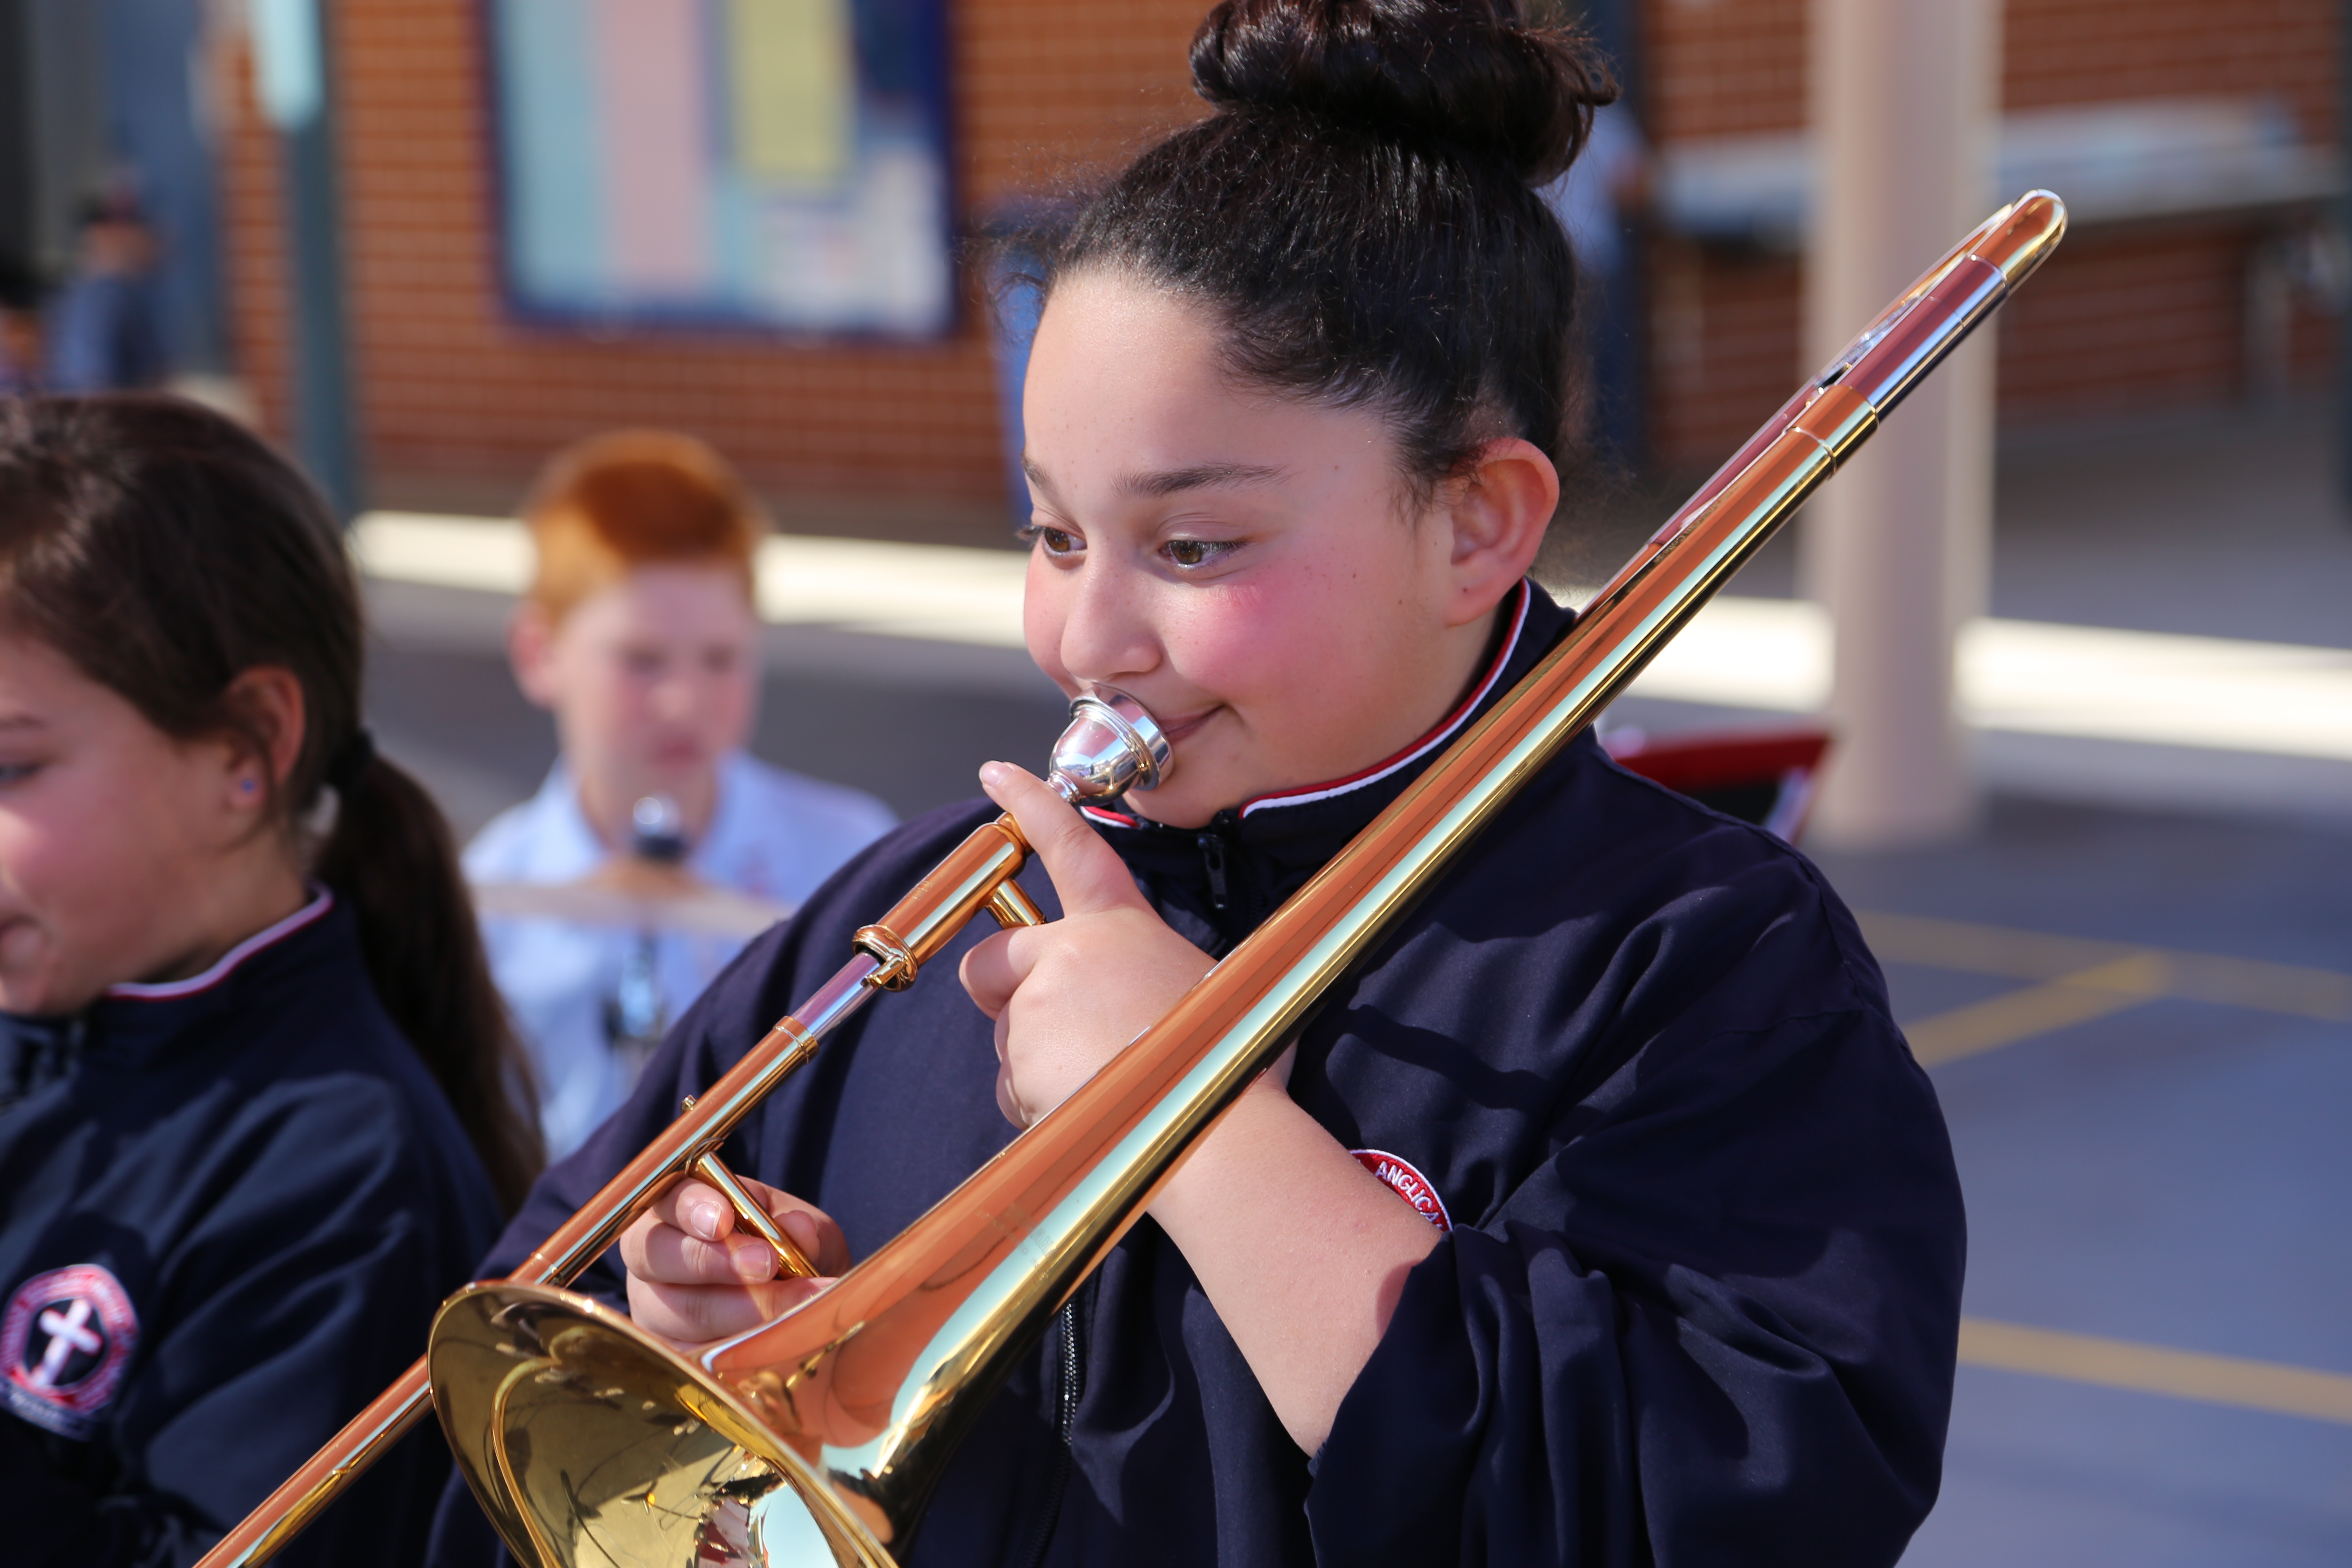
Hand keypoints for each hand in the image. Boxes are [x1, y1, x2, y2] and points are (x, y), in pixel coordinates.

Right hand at [618, 1175, 848, 1348]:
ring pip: (684, 1311)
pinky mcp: (672, 1354)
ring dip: (745, 1308)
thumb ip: (798, 1226)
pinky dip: (745, 1346)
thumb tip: (797, 1228)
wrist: (798, 1303)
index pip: (666, 1198)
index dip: (690, 1207)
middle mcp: (652, 1259)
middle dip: (714, 1262)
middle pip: (658, 1257)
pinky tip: (784, 1336)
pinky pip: (698, 1355)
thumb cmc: (785, 1252)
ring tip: (798, 1301)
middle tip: (766, 1264)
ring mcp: (655, 1311)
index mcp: (675, 1209)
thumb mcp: (799, 1229)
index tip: (724, 1218)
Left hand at [959, 762, 1221, 1127]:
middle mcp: (1073, 951)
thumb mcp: (1213, 989)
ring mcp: (1039, 1002)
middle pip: (996, 960)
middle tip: (1063, 1036)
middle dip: (1008, 996)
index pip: (1070, 846)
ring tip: (1106, 1087)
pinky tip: (1092, 1114)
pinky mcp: (1019, 1055)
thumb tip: (1172, 992)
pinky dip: (1038, 1105)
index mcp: (1121, 926)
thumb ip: (1162, 971)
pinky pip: (1010, 1086)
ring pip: (1006, 1035)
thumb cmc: (1229, 1066)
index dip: (1029, 805)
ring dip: (1038, 1064)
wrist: (1221, 1134)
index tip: (996, 773)